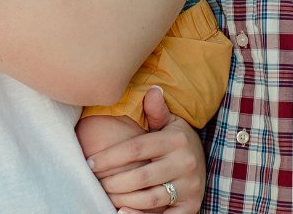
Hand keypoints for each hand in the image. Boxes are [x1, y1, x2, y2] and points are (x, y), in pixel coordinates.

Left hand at [90, 87, 205, 213]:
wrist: (202, 161)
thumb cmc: (176, 140)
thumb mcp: (169, 122)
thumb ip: (156, 111)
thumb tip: (152, 91)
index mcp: (175, 140)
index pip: (135, 149)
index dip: (109, 157)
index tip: (90, 162)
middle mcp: (185, 163)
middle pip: (140, 176)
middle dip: (112, 181)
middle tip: (95, 182)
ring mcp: (190, 186)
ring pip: (149, 198)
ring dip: (123, 199)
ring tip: (106, 196)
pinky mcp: (192, 206)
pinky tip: (123, 212)